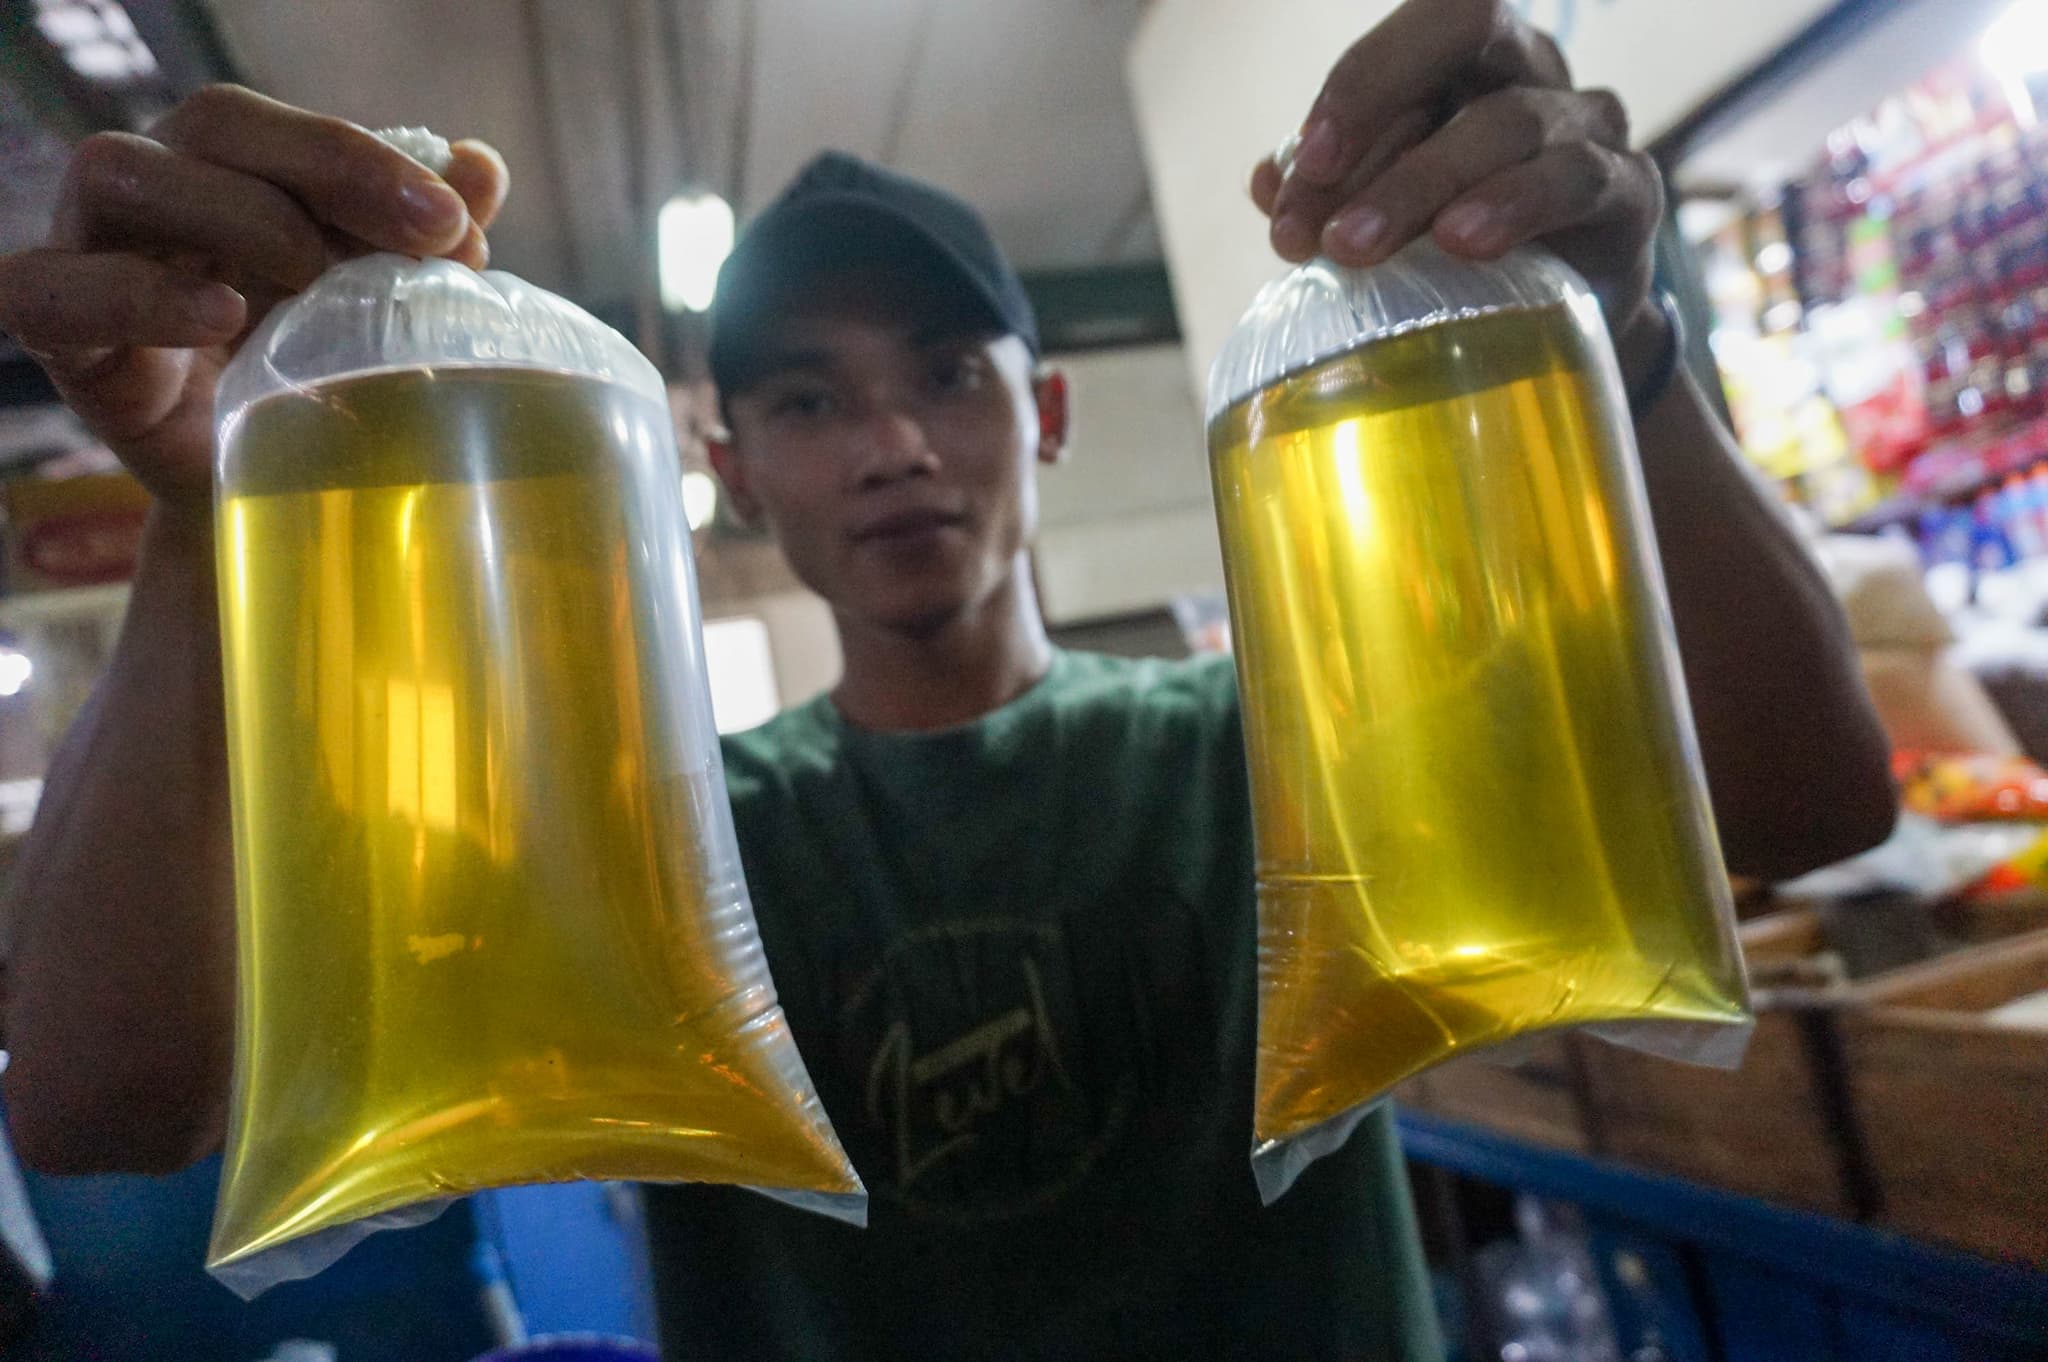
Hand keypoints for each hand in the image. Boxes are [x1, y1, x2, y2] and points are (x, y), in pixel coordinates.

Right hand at [0, 85, 508, 522]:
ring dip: (239, 213)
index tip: (455, 221)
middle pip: (213, 125)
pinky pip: (58, 291)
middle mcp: (156, 192)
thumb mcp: (377, 310)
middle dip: (328, 167)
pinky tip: (219, 312)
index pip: (282, 126)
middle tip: (425, 238)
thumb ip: (419, 238)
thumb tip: (480, 165)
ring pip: (121, 174)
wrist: (264, 499)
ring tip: (318, 277)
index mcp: (231, 172)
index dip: (367, 157)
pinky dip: (140, 294)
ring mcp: (91, 253)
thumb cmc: (315, 383)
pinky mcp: (62, 335)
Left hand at [1249, 0, 1667, 369]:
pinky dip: (1514, 205)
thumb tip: (1267, 183)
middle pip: (1470, 34)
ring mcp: (1587, 126)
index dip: (1363, 79)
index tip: (1305, 165)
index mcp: (1469, 58)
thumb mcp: (1384, 212)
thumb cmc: (1457, 249)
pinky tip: (1464, 243)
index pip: (1425, 24)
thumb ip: (1330, 191)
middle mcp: (1532, 71)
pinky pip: (1577, 180)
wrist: (1555, 324)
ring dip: (1423, 183)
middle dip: (1379, 118)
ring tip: (1357, 248)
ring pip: (1509, 121)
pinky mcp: (1630, 191)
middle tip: (1317, 225)